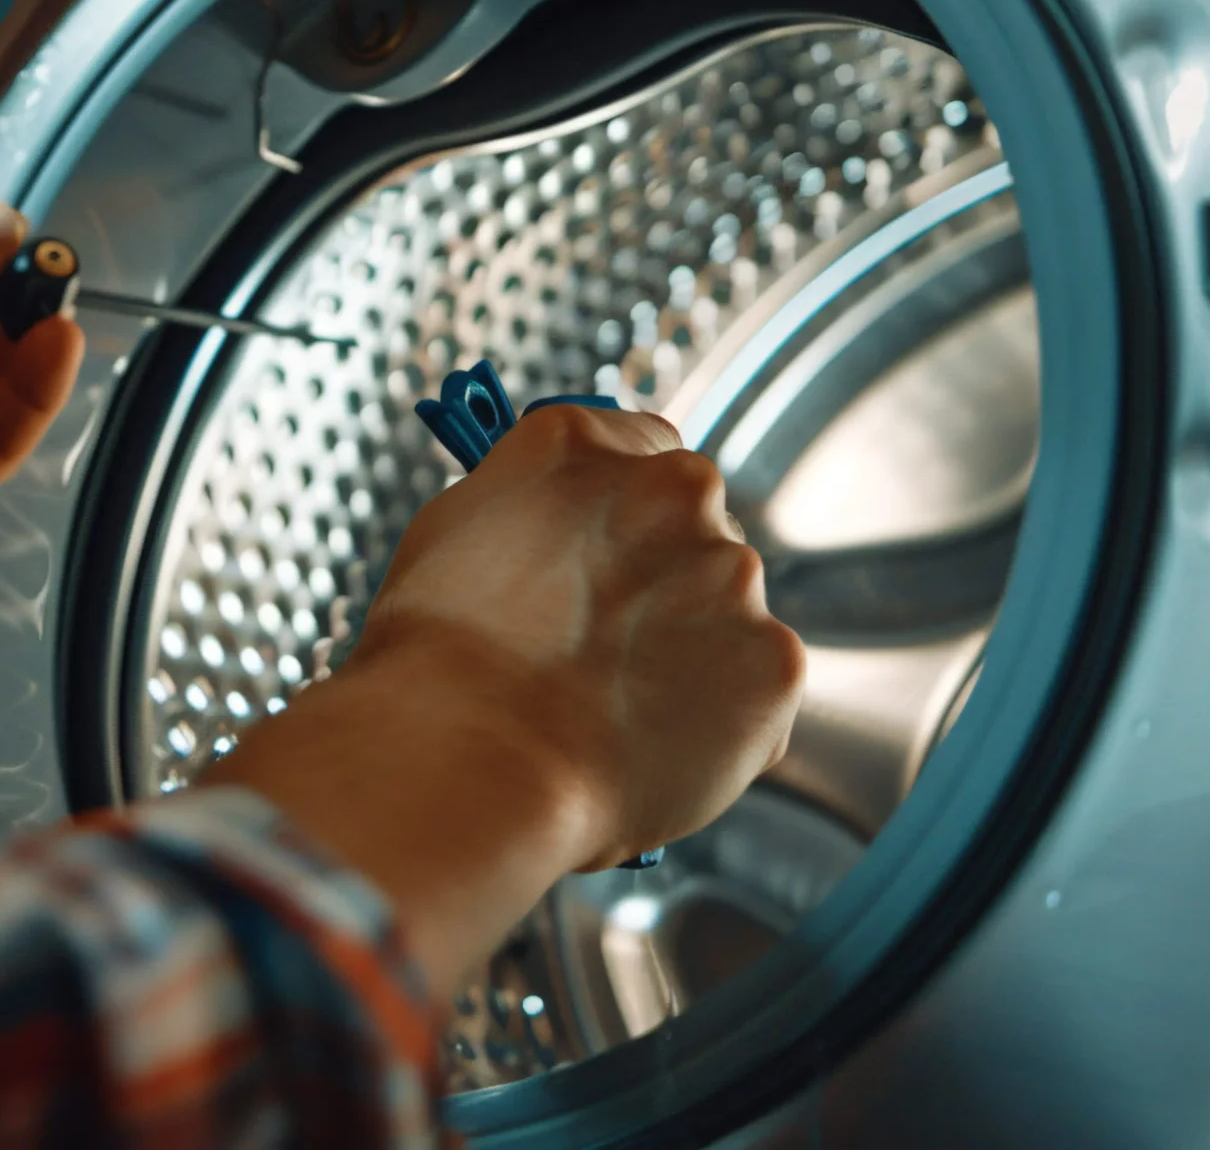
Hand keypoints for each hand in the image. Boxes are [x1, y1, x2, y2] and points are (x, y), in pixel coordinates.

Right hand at [204, 404, 802, 994]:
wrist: (472, 765)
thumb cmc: (435, 664)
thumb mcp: (450, 537)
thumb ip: (528, 509)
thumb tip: (555, 531)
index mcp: (583, 443)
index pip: (645, 445)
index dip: (627, 508)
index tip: (608, 551)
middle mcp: (673, 486)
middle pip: (696, 526)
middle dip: (663, 581)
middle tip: (600, 652)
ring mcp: (733, 574)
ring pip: (726, 612)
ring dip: (689, 652)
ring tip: (611, 716)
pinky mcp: (773, 661)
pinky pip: (755, 688)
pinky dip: (720, 721)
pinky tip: (647, 748)